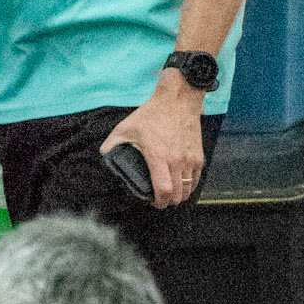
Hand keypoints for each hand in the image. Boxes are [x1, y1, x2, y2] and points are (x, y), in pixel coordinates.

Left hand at [100, 73, 205, 209]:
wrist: (178, 101)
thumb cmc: (152, 114)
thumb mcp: (126, 127)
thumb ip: (112, 143)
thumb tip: (104, 154)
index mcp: (158, 157)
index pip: (163, 190)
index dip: (159, 202)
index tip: (154, 203)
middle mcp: (176, 161)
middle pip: (177, 195)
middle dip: (168, 202)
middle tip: (160, 200)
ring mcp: (190, 159)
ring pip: (188, 189)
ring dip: (179, 196)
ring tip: (171, 193)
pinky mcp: (198, 156)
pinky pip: (196, 179)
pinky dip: (189, 186)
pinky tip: (181, 184)